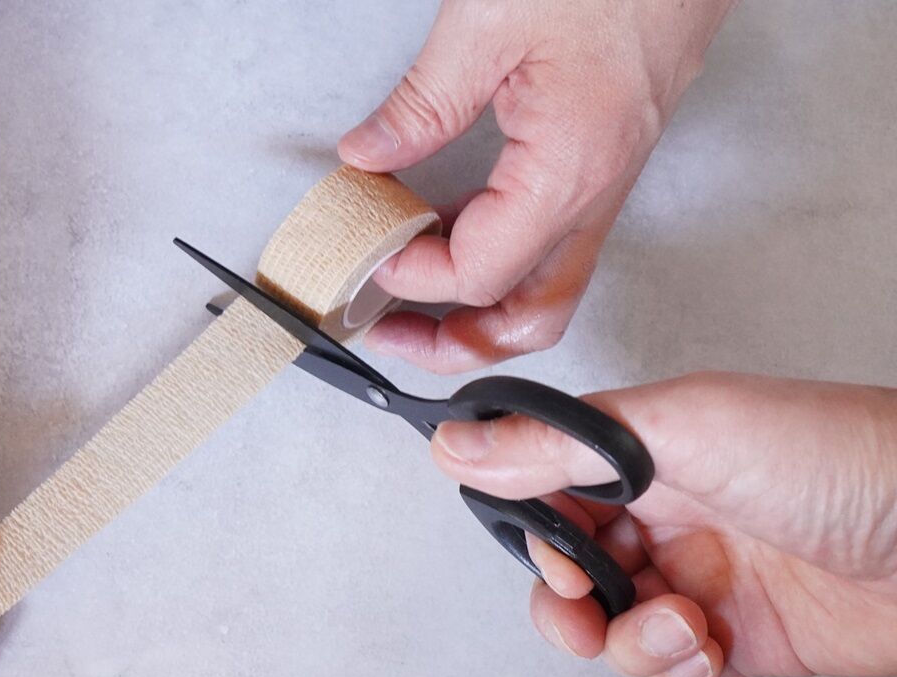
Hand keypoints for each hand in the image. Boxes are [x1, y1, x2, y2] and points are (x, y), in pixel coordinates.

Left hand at [339, 0, 734, 371]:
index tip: (371, 253)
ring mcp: (608, 180)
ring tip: (416, 306)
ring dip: (481, 312)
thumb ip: (421, 104)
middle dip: (458, 344)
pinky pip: (552, 241)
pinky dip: (499, 259)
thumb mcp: (488, 22)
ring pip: (549, 288)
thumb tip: (369, 155)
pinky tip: (452, 236)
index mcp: (570, 168)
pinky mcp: (605, 160)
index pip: (481, 273)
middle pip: (532, 316)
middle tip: (393, 334)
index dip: (414, 278)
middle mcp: (598, 189)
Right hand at [430, 373, 896, 676]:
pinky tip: (712, 649)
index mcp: (648, 452)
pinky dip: (675, 673)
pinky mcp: (738, 641)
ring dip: (631, 640)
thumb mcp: (686, 430)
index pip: (547, 487)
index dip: (533, 529)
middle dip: (566, 601)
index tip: (554, 548)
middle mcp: (668, 514)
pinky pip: (667, 674)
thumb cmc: (842, 461)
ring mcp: (701, 580)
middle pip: (568, 569)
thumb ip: (563, 443)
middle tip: (589, 605)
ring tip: (685, 623)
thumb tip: (459, 444)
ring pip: (611, 629)